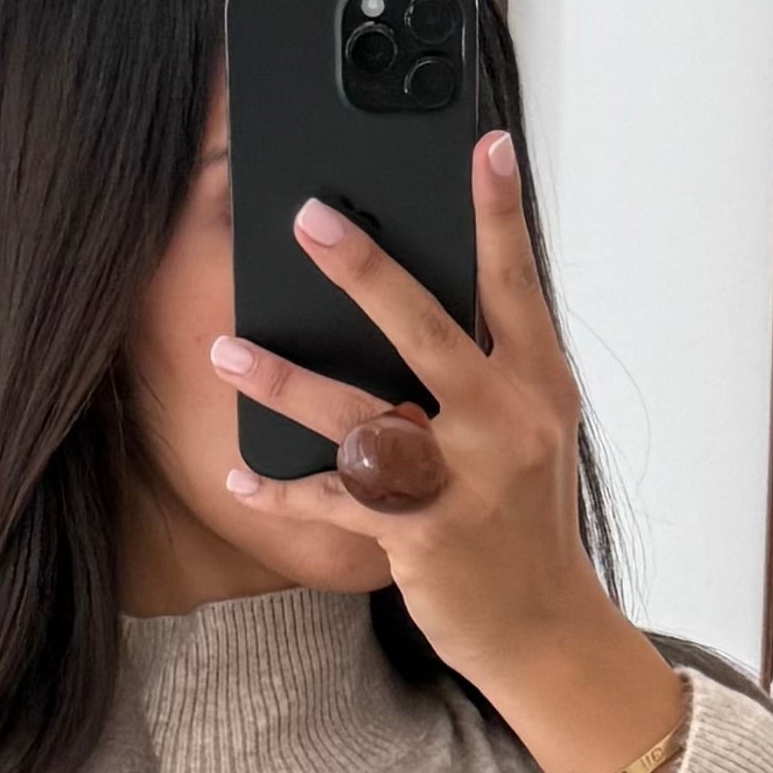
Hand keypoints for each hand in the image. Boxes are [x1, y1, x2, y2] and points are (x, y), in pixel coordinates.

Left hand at [212, 134, 684, 772]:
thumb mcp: (528, 431)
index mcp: (538, 386)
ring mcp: (464, 483)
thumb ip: (487, 368)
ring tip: (226, 349)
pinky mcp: (422, 539)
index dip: (499, 214)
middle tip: (308, 217)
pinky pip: (337, 502)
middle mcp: (506, 425)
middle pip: (426, 331)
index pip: (515, 285)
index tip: (486, 143)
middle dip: (365, 271)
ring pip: (361, 417)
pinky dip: (282, 491)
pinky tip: (239, 473)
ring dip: (286, 382)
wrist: (545, 628)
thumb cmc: (522, 518)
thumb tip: (414, 295)